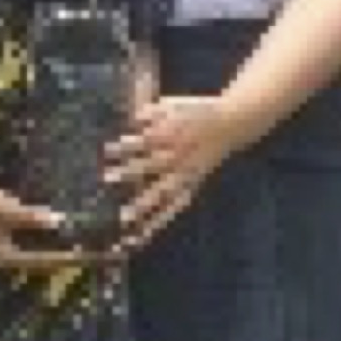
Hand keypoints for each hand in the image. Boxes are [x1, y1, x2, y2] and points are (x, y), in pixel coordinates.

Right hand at [0, 168, 87, 277]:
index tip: (89, 256)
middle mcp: (4, 256)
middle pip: (43, 261)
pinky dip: (48, 238)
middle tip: (95, 253)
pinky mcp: (4, 236)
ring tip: (87, 244)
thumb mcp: (3, 207)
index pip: (43, 261)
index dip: (68, 258)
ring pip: (39, 252)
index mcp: (3, 256)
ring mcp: (3, 247)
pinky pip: (32, 241)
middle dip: (68, 257)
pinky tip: (65, 230)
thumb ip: (29, 217)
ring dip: (60, 248)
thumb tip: (57, 222)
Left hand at [110, 93, 238, 256]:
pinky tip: (143, 236)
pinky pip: (175, 206)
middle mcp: (180, 155)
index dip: (128, 145)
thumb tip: (130, 118)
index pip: (148, 139)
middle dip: (131, 172)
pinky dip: (160, 221)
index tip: (107, 149)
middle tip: (108, 179)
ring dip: (144, 205)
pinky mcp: (192, 185)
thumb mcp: (173, 104)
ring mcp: (187, 173)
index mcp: (174, 132)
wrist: (233, 123)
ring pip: (165, 191)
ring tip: (124, 219)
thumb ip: (150, 111)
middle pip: (154, 165)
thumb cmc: (195, 111)